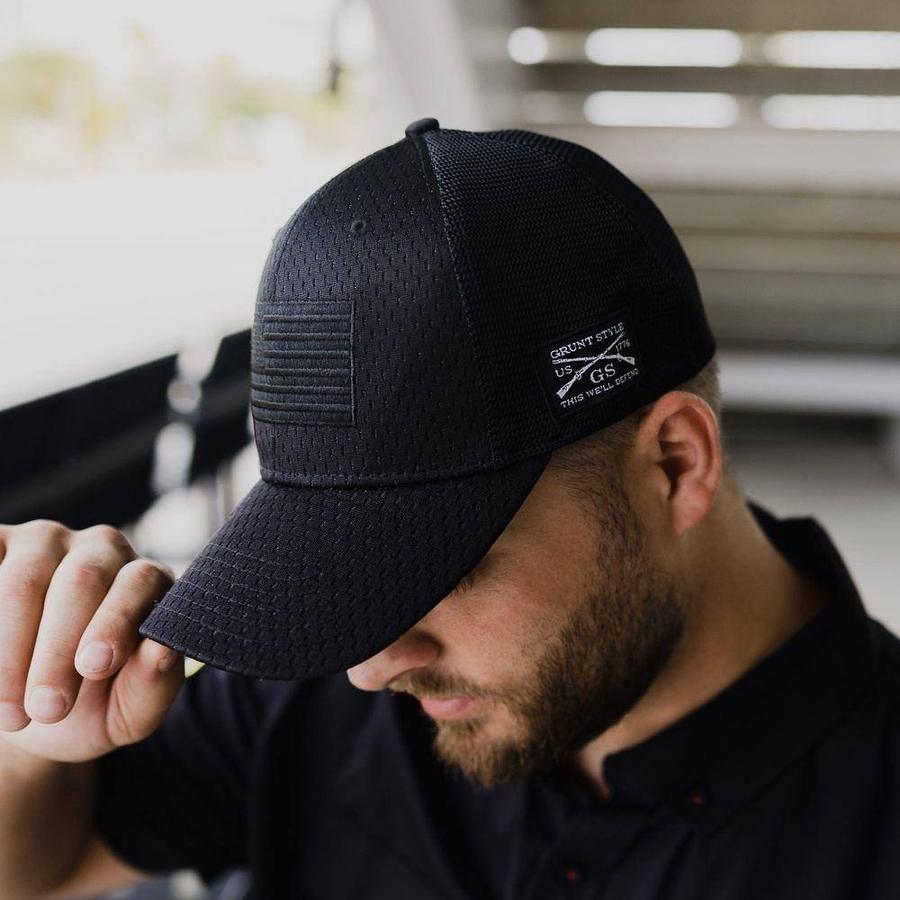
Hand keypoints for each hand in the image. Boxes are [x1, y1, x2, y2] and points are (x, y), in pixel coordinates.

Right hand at [0, 520, 184, 761]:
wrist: (31, 712)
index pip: (139, 581)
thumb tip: (162, 651)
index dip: (115, 622)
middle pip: (81, 580)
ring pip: (23, 581)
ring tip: (9, 714)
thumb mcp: (130, 710)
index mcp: (146, 578)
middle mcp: (100, 549)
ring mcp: (44, 542)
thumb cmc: (94, 705)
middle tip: (47, 708)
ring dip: (9, 649)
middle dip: (57, 649)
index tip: (93, 668)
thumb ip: (153, 683)